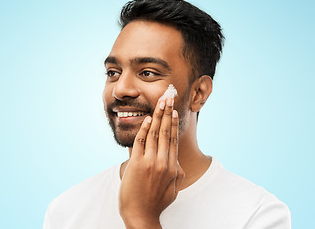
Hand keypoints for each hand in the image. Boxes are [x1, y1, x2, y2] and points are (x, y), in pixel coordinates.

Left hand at [119, 97, 184, 228]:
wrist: (141, 215)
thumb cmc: (157, 203)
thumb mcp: (174, 189)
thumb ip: (177, 172)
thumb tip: (176, 159)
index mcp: (173, 167)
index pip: (173, 139)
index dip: (173, 123)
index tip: (174, 111)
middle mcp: (163, 162)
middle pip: (165, 132)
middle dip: (167, 113)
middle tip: (168, 98)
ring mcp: (150, 162)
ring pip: (154, 134)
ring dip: (157, 116)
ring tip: (160, 103)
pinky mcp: (137, 164)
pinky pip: (140, 142)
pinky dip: (144, 129)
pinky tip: (147, 119)